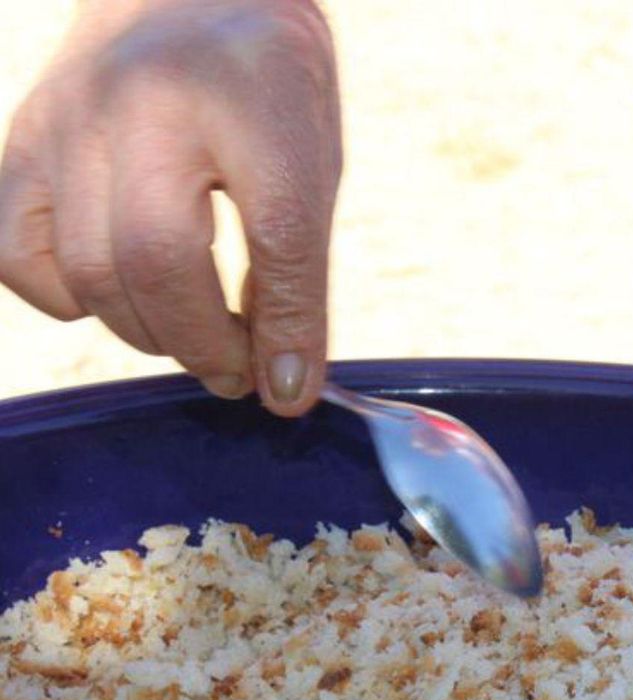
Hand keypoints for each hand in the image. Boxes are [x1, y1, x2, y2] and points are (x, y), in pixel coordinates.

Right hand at [0, 0, 341, 414]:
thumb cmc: (262, 84)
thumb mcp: (311, 159)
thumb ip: (298, 268)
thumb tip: (287, 388)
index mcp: (247, 97)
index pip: (276, 232)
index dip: (286, 328)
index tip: (290, 390)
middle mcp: (145, 102)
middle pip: (157, 262)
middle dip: (203, 345)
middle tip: (237, 368)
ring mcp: (70, 118)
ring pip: (88, 271)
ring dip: (148, 335)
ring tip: (192, 336)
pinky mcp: (24, 138)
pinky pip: (18, 254)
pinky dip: (68, 299)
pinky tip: (117, 295)